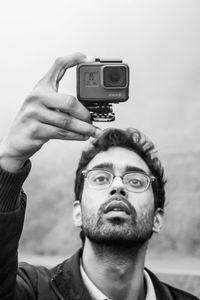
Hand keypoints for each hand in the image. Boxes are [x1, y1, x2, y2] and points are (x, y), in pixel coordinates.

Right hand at [0, 53, 100, 172]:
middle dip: (85, 114)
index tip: (90, 59)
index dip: (74, 59)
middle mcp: (37, 97)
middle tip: (91, 120)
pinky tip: (83, 136)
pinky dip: (76, 136)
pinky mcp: (35, 130)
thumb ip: (62, 100)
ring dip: (84, 129)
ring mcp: (34, 113)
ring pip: (67, 121)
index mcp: (42, 88)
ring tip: (92, 131)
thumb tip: (88, 106)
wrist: (16, 141)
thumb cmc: (34, 121)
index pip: (59, 65)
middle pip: (69, 102)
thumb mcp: (45, 104)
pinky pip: (61, 133)